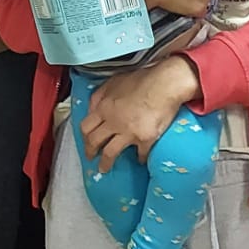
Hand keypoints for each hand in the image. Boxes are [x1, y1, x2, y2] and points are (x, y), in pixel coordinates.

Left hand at [79, 57, 199, 171]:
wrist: (165, 83)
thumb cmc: (141, 79)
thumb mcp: (113, 82)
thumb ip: (100, 96)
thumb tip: (92, 109)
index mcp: (103, 107)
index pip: (86, 127)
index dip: (84, 137)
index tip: (86, 142)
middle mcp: (112, 122)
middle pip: (94, 141)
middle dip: (90, 152)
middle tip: (91, 158)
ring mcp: (128, 132)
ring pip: (110, 152)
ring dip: (106, 163)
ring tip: (104, 169)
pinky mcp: (145, 138)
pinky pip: (140, 153)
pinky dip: (140, 158)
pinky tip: (140, 160)